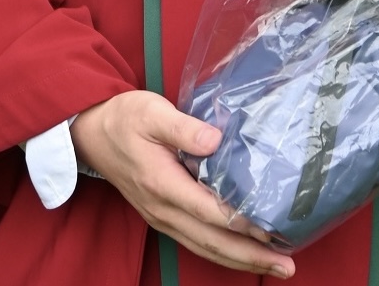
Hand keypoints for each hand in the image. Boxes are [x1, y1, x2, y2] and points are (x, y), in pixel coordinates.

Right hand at [70, 90, 294, 278]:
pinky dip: (223, 252)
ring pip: (205, 248)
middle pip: (212, 241)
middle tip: (286, 265)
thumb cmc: (124, 118)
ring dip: (241, 260)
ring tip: (275, 267)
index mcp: (162, 184)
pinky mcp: (163, 216)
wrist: (91, 134)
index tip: (272, 229)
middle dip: (251, 256)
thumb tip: (216, 140)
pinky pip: (196, 242)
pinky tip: (243, 253)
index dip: (241, 223)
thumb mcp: (151, 111)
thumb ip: (183, 127)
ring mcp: (162, 217)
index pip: (209, 211)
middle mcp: (163, 209)